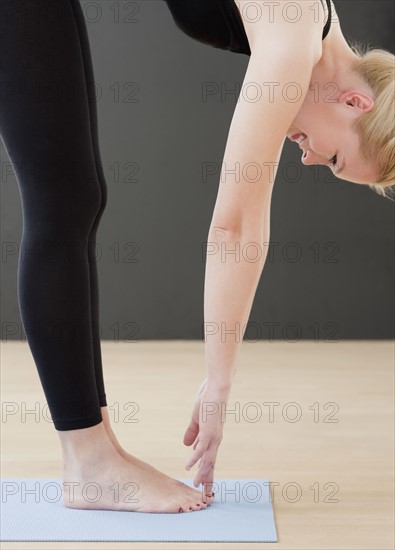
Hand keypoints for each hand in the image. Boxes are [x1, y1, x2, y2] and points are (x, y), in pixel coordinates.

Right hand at [183, 378, 225, 492]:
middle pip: (211, 463)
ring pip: (207, 460)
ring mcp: (212, 437)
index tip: (204, 485)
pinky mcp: (208, 432)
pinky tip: (189, 466)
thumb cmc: (207, 400)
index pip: (209, 458)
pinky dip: (195, 459)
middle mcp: (215, 440)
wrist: (216, 388)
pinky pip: (201, 449)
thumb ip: (192, 432)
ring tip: (197, 486)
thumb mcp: (197, 419)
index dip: (206, 472)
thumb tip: (186, 445)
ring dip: (202, 473)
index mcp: (212, 437)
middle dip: (208, 479)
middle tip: (206, 496)